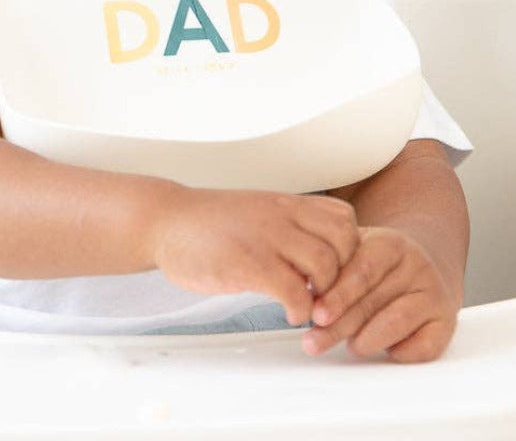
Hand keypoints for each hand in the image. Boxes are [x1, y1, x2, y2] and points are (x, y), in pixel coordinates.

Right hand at [151, 188, 357, 326]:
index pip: (344, 218)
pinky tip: (288, 313)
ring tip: (309, 304)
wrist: (166, 221)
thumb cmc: (209, 222)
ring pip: (325, 265)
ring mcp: (266, 238)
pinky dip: (299, 309)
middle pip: (345, 241)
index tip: (335, 269)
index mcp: (285, 202)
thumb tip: (319, 254)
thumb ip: (288, 226)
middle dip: (344, 273)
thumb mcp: (257, 211)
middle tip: (327, 291)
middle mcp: (281, 215)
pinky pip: (294, 291)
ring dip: (324, 295)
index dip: (348, 248)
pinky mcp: (248, 264)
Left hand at [303, 226, 459, 361]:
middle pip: (374, 301)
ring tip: (348, 347)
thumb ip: (332, 265)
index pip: (362, 271)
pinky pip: (424, 345)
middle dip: (340, 325)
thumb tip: (296, 287)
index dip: (337, 295)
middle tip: (314, 340)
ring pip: (397, 322)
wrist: (427, 261)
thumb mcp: (356, 249)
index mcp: (390, 243)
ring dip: (367, 340)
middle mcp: (415, 266)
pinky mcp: (447, 321)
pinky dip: (400, 352)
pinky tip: (380, 351)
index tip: (315, 314)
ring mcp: (433, 293)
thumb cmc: (378, 262)